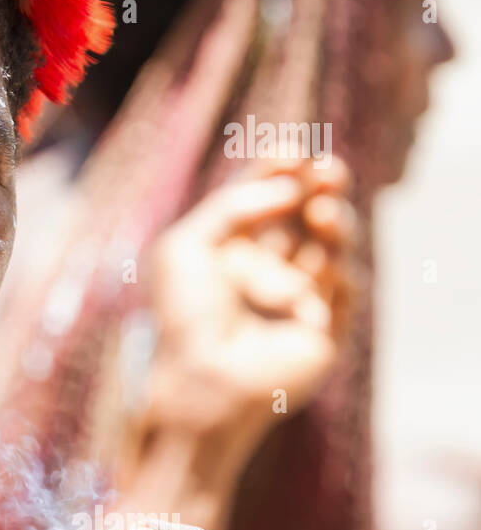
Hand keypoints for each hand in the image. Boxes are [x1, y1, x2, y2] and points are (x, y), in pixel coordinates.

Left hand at [144, 156, 357, 434]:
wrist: (201, 378)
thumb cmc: (184, 315)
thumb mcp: (187, 247)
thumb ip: (233, 206)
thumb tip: (290, 185)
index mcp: (236, 246)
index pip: (268, 196)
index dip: (281, 171)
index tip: (289, 151)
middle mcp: (271, 265)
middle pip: (307, 212)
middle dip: (321, 186)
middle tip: (327, 169)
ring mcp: (301, 294)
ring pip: (332, 244)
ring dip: (333, 222)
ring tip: (322, 211)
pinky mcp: (326, 326)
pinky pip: (345, 288)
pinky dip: (337, 269)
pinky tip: (323, 263)